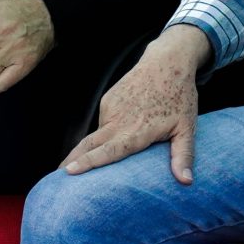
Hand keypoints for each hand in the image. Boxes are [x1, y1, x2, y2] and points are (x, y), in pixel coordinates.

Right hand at [61, 26, 206, 181]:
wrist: (167, 62)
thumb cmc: (180, 97)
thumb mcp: (187, 128)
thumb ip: (183, 155)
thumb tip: (186, 182)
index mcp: (136, 131)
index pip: (109, 151)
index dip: (89, 162)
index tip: (69, 171)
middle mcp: (119, 120)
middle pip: (89, 145)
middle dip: (72, 161)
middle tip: (56, 178)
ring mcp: (111, 108)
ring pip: (97, 134)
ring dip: (88, 150)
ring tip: (79, 166)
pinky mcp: (108, 100)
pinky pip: (103, 122)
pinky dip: (103, 133)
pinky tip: (111, 136)